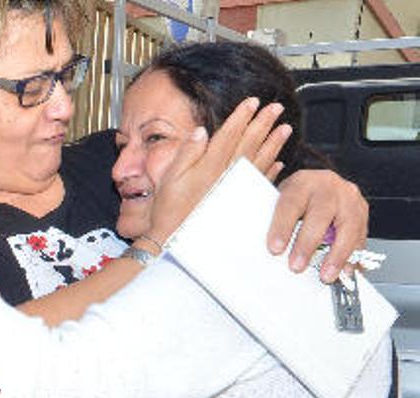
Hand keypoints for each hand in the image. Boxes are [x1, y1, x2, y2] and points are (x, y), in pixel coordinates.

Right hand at [147, 98, 286, 244]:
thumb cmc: (168, 210)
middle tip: (275, 108)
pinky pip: (260, 183)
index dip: (242, 117)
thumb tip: (201, 131)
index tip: (253, 102)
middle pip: (249, 144)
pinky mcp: (238, 202)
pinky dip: (271, 171)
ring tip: (286, 128)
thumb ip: (187, 153)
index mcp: (209, 166)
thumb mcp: (169, 177)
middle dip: (263, 124)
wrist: (175, 239)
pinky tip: (280, 162)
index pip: (229, 135)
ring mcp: (235, 189)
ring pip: (259, 161)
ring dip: (273, 143)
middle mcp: (226, 175)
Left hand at [267, 170, 367, 281]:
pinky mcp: (363, 212)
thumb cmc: (299, 195)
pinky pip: (361, 237)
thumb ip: (272, 215)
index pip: (291, 204)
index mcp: (303, 182)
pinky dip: (352, 257)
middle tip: (296, 266)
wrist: (322, 184)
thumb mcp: (281, 197)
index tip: (275, 249)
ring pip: (347, 228)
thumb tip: (255, 242)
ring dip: (336, 256)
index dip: (282, 227)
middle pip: (320, 216)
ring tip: (325, 275)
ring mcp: (349, 199)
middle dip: (307, 245)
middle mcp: (328, 187)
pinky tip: (345, 271)